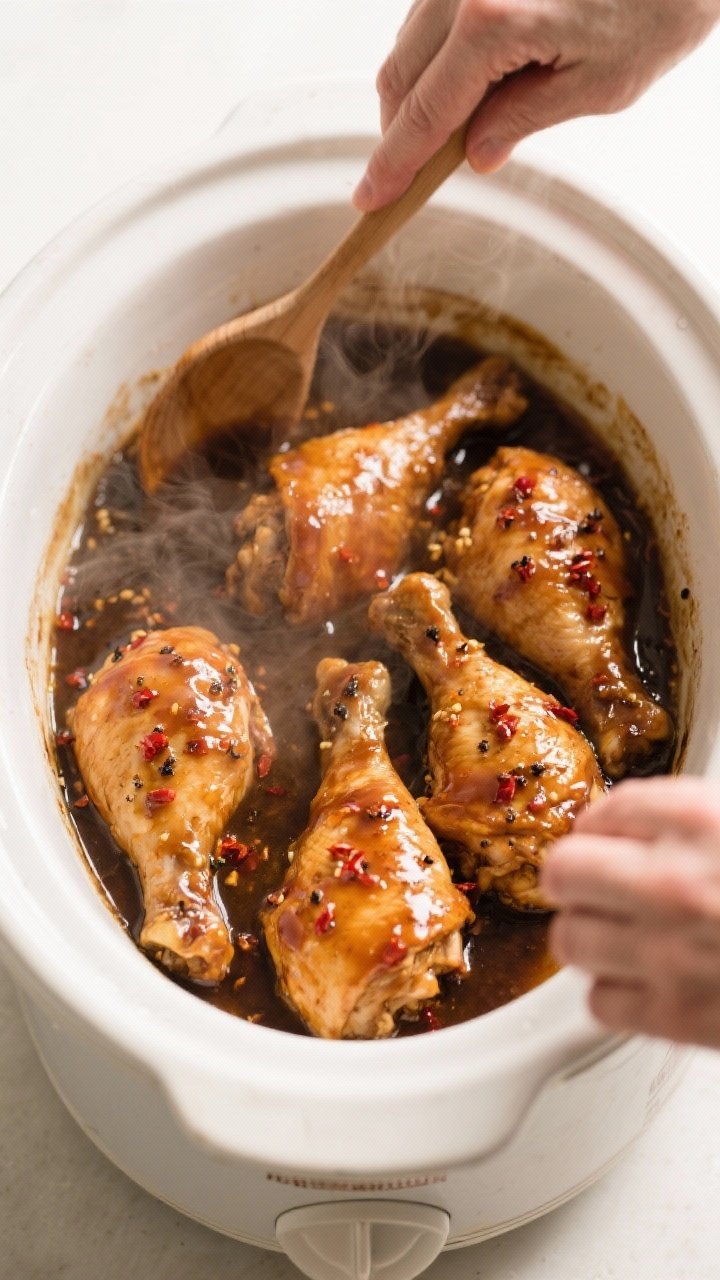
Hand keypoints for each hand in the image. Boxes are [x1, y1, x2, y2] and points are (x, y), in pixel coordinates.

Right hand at [354, 0, 718, 209]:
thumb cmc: (660, 0)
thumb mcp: (598, 85)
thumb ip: (523, 120)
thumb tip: (475, 152)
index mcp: (492, 21)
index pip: (424, 114)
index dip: (393, 164)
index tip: (370, 198)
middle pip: (399, 75)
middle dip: (399, 131)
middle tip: (410, 175)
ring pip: (408, 41)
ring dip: (418, 90)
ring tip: (455, 125)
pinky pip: (430, 12)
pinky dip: (436, 53)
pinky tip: (467, 77)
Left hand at [540, 777, 719, 1047]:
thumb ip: (695, 824)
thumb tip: (640, 827)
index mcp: (701, 821)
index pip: (609, 809)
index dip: (602, 824)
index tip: (604, 835)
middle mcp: (672, 882)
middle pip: (563, 871)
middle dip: (577, 878)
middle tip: (595, 886)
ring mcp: (668, 952)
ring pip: (569, 940)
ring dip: (589, 936)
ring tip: (619, 935)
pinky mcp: (676, 1017)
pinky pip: (600, 1002)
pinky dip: (617, 994)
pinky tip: (645, 981)